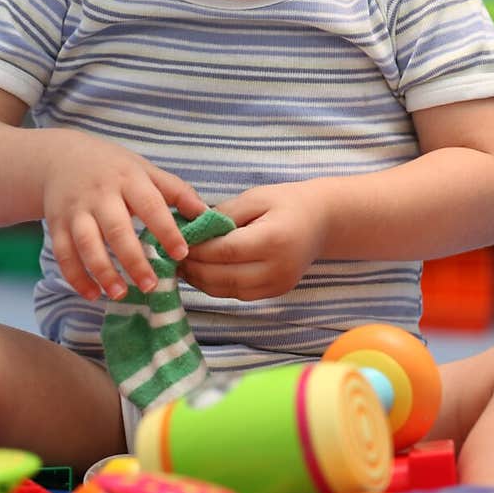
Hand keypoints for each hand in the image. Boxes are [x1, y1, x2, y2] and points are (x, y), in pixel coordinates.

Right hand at [42, 132, 206, 301]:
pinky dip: (75, 277)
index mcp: (128, 179)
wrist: (60, 157)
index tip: (182, 253)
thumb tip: (207, 215)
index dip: (166, 230)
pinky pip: (63, 254)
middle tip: (151, 285)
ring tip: (120, 293)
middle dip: (133, 259)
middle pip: (116, 229)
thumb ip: (175, 191)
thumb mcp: (144, 170)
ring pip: (87, 244)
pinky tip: (92, 294)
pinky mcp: (57, 224)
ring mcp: (76, 210)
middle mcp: (100, 194)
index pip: (150, 205)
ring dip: (102, 271)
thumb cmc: (113, 168)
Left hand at [179, 180, 330, 300]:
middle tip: (171, 256)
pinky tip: (201, 272)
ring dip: (200, 280)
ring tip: (181, 265)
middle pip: (223, 276)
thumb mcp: (255, 198)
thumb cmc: (287, 202)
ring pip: (227, 291)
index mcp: (273, 240)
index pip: (224, 252)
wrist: (322, 221)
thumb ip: (223, 215)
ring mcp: (278, 285)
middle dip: (193, 267)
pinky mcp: (276, 293)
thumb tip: (190, 230)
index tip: (176, 241)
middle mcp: (277, 268)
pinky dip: (215, 286)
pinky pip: (237, 294)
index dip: (196, 249)